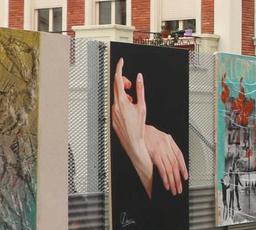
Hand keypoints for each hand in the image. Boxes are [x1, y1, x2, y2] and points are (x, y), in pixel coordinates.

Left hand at [111, 58, 152, 196]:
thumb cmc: (138, 127)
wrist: (133, 142)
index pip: (118, 79)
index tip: (121, 61)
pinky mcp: (112, 117)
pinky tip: (129, 110)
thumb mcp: (142, 106)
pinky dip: (122, 103)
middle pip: (116, 86)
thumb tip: (139, 78)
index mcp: (122, 101)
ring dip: (124, 95)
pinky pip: (116, 105)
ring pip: (117, 96)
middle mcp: (114, 105)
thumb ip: (140, 90)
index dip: (119, 68)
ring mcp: (112, 111)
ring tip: (132, 102)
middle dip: (124, 82)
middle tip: (131, 85)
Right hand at [144, 125, 187, 194]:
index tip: (185, 177)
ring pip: (170, 168)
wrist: (136, 128)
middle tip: (179, 187)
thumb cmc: (145, 133)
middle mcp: (167, 145)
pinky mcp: (154, 154)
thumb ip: (165, 145)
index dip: (183, 167)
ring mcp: (161, 150)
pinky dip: (165, 178)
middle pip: (175, 165)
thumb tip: (169, 159)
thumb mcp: (158, 136)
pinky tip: (166, 184)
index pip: (179, 156)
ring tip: (174, 188)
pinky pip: (162, 168)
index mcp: (169, 140)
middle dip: (178, 178)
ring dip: (172, 180)